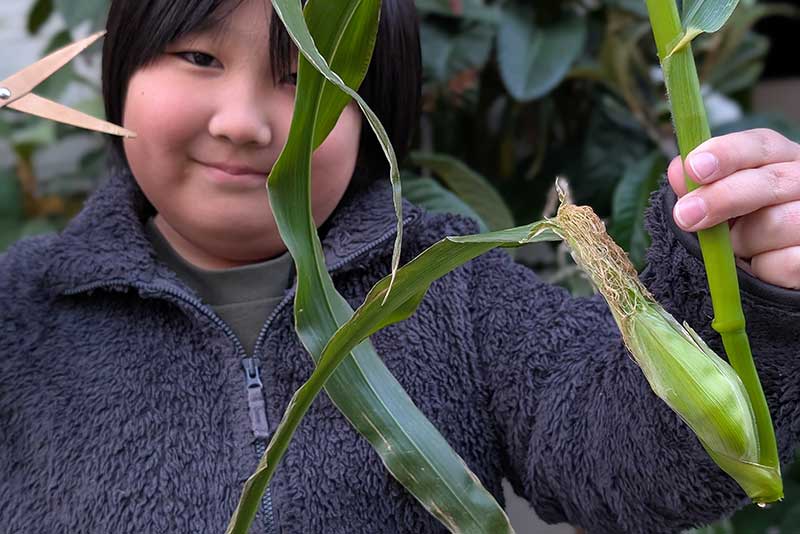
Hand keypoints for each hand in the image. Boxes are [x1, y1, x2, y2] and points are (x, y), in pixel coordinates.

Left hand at [667, 128, 799, 289]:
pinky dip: (762, 268)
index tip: (693, 168)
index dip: (726, 154)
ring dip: (741, 242)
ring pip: (775, 223)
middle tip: (685, 216)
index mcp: (781, 159)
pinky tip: (759, 266)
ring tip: (737, 248)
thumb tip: (678, 170)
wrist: (774, 268)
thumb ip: (699, 186)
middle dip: (721, 198)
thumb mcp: (719, 202)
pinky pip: (785, 262)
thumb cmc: (744, 227)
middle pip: (768, 181)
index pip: (760, 145)